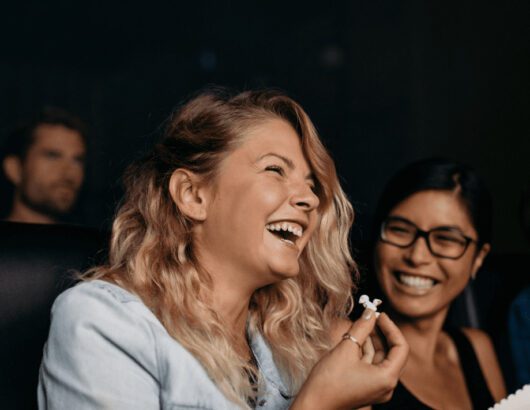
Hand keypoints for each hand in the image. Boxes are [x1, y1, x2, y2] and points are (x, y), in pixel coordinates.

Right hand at [291, 310, 407, 409]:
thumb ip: (361, 328)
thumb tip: (370, 312)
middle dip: (380, 332)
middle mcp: (386, 386)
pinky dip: (364, 351)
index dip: (391, 328)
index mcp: (387, 378)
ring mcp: (376, 388)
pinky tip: (354, 338)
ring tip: (360, 323)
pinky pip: (370, 365)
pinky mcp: (366, 387)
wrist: (312, 404)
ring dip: (371, 340)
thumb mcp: (346, 348)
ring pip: (379, 358)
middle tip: (370, 315)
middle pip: (391, 353)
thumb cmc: (328, 381)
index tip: (380, 315)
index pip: (400, 348)